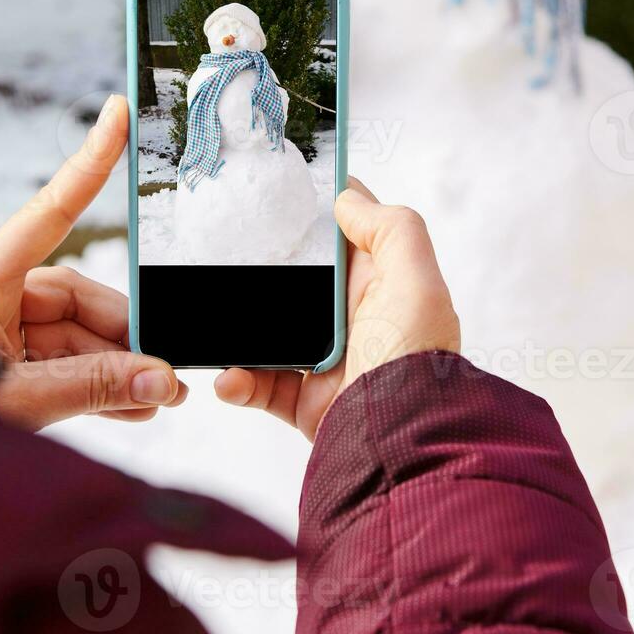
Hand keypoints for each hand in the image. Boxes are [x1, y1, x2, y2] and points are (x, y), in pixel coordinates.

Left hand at [0, 95, 185, 429]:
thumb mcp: (14, 398)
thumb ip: (90, 387)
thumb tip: (161, 380)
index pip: (50, 211)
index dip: (89, 161)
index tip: (118, 111)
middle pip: (82, 299)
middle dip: (128, 337)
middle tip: (168, 372)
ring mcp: (4, 335)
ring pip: (82, 340)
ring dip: (121, 369)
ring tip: (159, 398)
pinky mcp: (10, 369)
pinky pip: (69, 368)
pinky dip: (102, 386)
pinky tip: (135, 407)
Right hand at [213, 177, 460, 439]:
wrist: (402, 443)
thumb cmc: (415, 358)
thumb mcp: (417, 280)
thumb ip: (390, 229)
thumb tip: (346, 198)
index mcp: (383, 284)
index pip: (347, 236)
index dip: (317, 210)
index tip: (274, 189)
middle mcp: (354, 319)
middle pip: (298, 280)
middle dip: (262, 267)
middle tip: (221, 250)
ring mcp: (327, 361)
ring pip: (270, 332)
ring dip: (239, 329)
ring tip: (216, 321)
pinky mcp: (307, 402)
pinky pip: (260, 385)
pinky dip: (239, 382)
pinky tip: (229, 378)